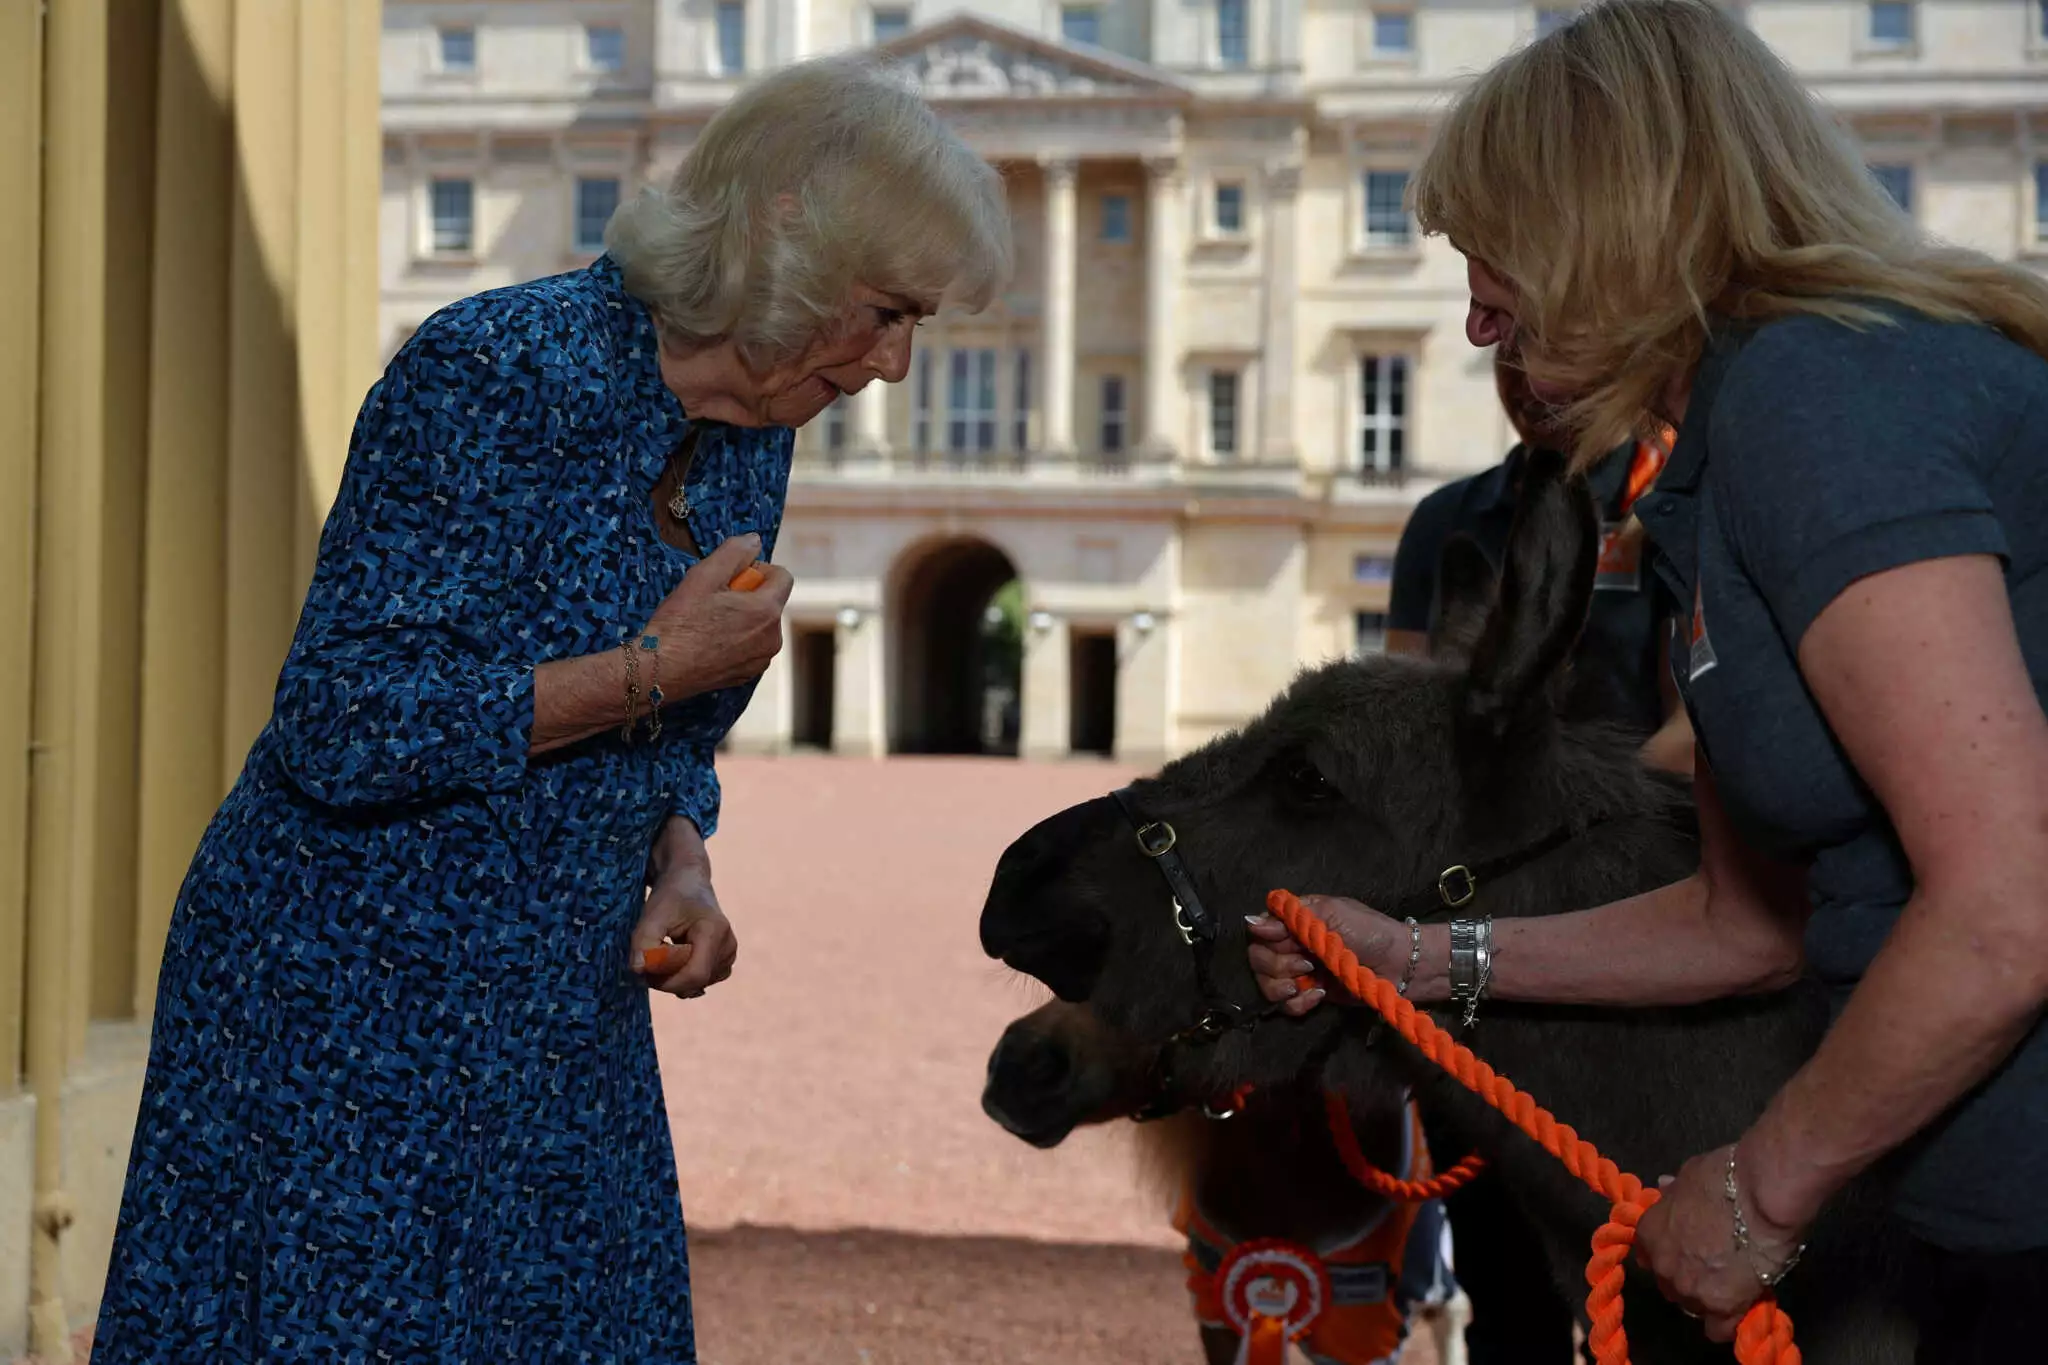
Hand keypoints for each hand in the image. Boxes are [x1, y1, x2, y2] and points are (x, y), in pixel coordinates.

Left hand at [632, 823, 737, 998]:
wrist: (688, 883)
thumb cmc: (670, 897)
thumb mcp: (652, 915)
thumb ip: (642, 943)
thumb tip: (638, 971)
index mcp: (715, 931)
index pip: (695, 975)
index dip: (668, 981)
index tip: (646, 972)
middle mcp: (728, 946)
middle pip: (696, 982)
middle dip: (668, 979)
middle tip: (649, 960)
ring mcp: (730, 955)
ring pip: (698, 984)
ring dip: (675, 977)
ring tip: (665, 952)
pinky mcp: (726, 961)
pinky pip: (702, 981)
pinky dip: (685, 976)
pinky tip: (676, 957)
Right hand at [644, 534, 793, 699]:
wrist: (660, 670)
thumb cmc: (680, 623)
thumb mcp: (703, 576)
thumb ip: (734, 553)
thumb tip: (754, 540)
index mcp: (767, 611)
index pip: (783, 576)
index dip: (758, 569)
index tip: (732, 576)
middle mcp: (772, 638)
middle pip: (770, 601)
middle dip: (748, 595)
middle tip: (713, 600)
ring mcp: (761, 660)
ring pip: (760, 625)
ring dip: (742, 618)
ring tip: (708, 621)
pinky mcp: (747, 674)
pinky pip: (750, 646)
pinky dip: (736, 639)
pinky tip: (708, 641)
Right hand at [1245, 895, 1406, 1016]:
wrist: (1400, 965)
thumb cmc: (1369, 931)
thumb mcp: (1332, 912)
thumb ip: (1293, 916)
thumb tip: (1250, 923)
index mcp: (1295, 921)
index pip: (1259, 930)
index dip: (1267, 939)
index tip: (1289, 942)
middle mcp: (1292, 945)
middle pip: (1257, 959)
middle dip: (1276, 965)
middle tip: (1306, 966)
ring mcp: (1300, 972)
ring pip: (1266, 984)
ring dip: (1283, 986)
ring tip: (1310, 983)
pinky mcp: (1311, 995)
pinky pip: (1287, 1005)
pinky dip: (1298, 1003)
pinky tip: (1319, 996)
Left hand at [1634, 1143, 1806, 1340]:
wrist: (1761, 1195)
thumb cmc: (1724, 1177)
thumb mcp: (1689, 1176)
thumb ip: (1675, 1193)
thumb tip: (1665, 1188)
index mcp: (1649, 1233)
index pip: (1648, 1255)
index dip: (1669, 1252)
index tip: (1687, 1250)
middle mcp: (1663, 1266)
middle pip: (1669, 1284)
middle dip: (1688, 1277)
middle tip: (1715, 1264)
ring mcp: (1690, 1290)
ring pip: (1693, 1307)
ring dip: (1708, 1298)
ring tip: (1733, 1283)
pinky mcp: (1722, 1308)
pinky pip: (1718, 1330)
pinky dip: (1728, 1323)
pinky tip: (1740, 1309)